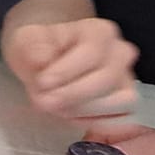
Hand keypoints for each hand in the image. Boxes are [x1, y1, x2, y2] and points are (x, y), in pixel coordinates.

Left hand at [2, 18, 137, 120]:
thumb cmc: (40, 49)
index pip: (91, 52)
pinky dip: (96, 122)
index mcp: (100, 32)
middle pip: (107, 78)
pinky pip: (122, 119)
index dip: (66, 71)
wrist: (46, 63)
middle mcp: (120, 53)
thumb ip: (33, 47)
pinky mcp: (126, 104)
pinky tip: (71, 116)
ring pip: (121, 101)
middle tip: (44, 101)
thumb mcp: (27, 40)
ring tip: (56, 107)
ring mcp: (127, 80)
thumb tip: (41, 59)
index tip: (42, 82)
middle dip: (72, 94)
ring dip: (85, 110)